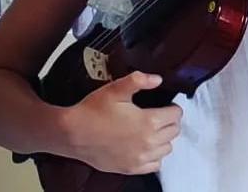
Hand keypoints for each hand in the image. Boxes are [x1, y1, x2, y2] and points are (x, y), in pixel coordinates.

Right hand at [62, 72, 182, 174]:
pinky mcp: (130, 168)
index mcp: (149, 121)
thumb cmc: (92, 111)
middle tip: (159, 116)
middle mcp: (148, 142)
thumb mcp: (115, 89)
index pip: (176, 115)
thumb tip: (158, 79)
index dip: (172, 108)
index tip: (166, 106)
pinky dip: (154, 156)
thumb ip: (139, 80)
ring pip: (167, 148)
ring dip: (164, 139)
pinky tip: (145, 147)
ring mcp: (140, 157)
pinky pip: (155, 165)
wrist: (71, 134)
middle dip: (170, 122)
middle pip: (174, 131)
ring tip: (152, 131)